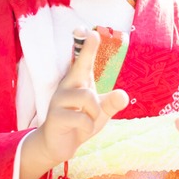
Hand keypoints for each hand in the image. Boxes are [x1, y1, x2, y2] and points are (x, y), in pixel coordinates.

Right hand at [23, 29, 128, 178]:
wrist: (59, 146)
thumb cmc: (80, 122)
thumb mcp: (100, 113)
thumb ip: (111, 103)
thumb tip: (123, 95)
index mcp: (79, 83)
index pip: (84, 61)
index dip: (87, 47)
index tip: (91, 32)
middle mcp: (67, 87)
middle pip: (80, 68)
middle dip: (87, 52)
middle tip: (93, 34)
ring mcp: (59, 101)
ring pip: (88, 99)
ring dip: (95, 114)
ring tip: (88, 121)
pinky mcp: (55, 116)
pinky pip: (82, 119)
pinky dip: (87, 127)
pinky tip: (79, 131)